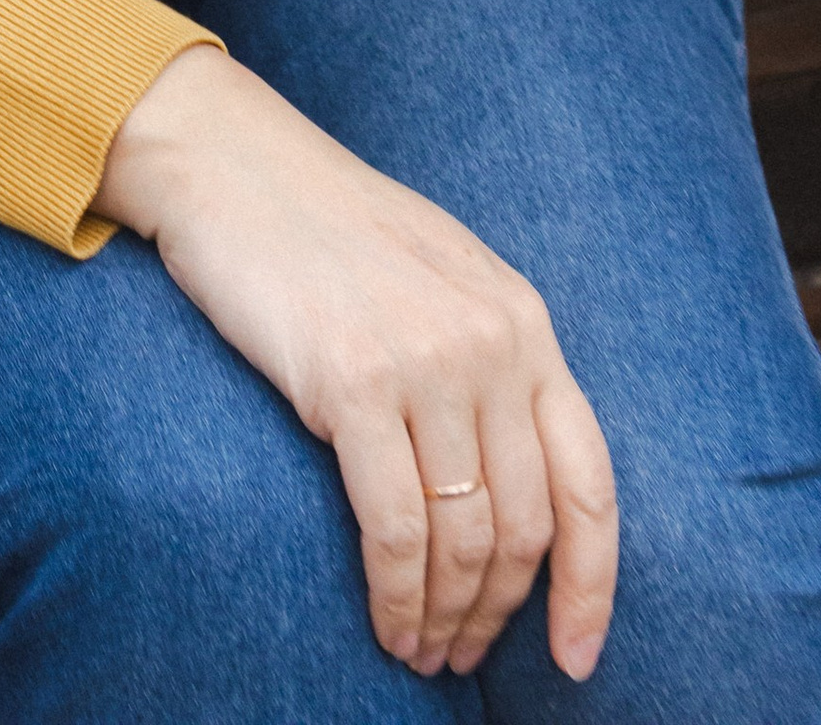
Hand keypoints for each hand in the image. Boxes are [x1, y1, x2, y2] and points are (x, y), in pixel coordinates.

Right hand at [97, 46, 613, 683]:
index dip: (591, 587)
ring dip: (445, 615)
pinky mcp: (352, 381)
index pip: (589, 483)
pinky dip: (396, 595)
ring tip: (419, 651)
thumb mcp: (441, 276)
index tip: (573, 658)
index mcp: (522, 319)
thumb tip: (511, 477)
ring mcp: (426, 361)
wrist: (230, 162)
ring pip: (462, 538)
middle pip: (525, 526)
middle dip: (497, 613)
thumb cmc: (326, 226)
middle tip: (462, 656)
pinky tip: (386, 623)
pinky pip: (393, 526)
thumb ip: (488, 357)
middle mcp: (490, 342)